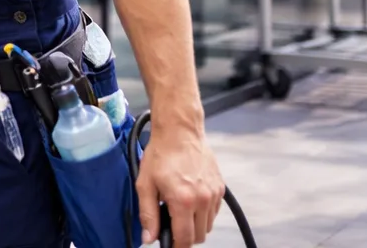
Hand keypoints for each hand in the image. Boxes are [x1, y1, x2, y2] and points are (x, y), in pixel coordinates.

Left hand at [135, 124, 222, 245]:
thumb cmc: (160, 155)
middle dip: (185, 236)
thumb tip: (149, 238)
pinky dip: (204, 213)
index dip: (176, 246)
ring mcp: (214, 194)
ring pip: (208, 225)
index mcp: (183, 201)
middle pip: (199, 236)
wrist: (180, 131)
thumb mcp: (145, 184)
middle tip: (171, 223)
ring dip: (195, 225)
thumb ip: (148, 214)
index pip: (185, 239)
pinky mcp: (221, 188)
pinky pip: (214, 212)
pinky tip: (191, 200)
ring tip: (180, 209)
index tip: (169, 243)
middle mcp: (203, 200)